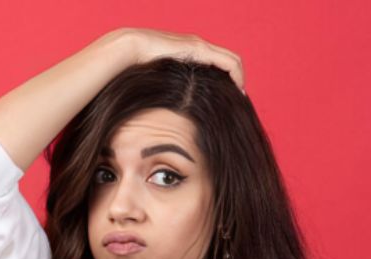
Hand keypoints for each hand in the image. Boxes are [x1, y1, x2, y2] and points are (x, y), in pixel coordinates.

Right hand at [115, 27, 246, 92]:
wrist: (131, 47)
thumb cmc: (138, 64)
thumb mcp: (160, 75)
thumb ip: (170, 82)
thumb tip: (170, 102)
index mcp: (191, 50)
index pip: (218, 61)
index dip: (228, 77)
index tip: (229, 93)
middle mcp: (199, 45)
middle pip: (229, 59)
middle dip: (237, 78)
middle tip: (238, 96)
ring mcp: (200, 45)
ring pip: (232, 60)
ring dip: (239, 77)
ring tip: (239, 95)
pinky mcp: (200, 49)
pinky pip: (227, 62)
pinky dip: (236, 75)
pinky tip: (236, 89)